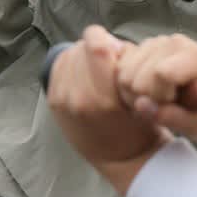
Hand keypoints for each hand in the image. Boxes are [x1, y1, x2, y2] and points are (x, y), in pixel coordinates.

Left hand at [45, 25, 168, 193]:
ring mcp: (62, 100)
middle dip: (95, 50)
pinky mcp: (52, 101)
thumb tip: (109, 43)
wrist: (118, 157)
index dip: (105, 39)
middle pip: (80, 48)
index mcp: (104, 98)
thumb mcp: (144, 94)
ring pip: (68, 55)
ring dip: (82, 56)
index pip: (95, 46)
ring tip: (96, 71)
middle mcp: (78, 99)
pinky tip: (84, 76)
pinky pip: (59, 67)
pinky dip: (71, 65)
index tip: (114, 49)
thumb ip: (129, 64)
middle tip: (107, 64)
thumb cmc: (138, 125)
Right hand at [114, 34, 196, 147]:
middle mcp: (175, 42)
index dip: (160, 96)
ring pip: (124, 71)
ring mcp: (157, 42)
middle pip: (138, 74)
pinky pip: (119, 67)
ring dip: (133, 92)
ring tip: (155, 100)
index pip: (161, 73)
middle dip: (145, 97)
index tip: (175, 103)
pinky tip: (145, 92)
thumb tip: (141, 105)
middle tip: (163, 105)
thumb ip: (175, 118)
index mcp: (196, 55)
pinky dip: (126, 85)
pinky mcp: (142, 47)